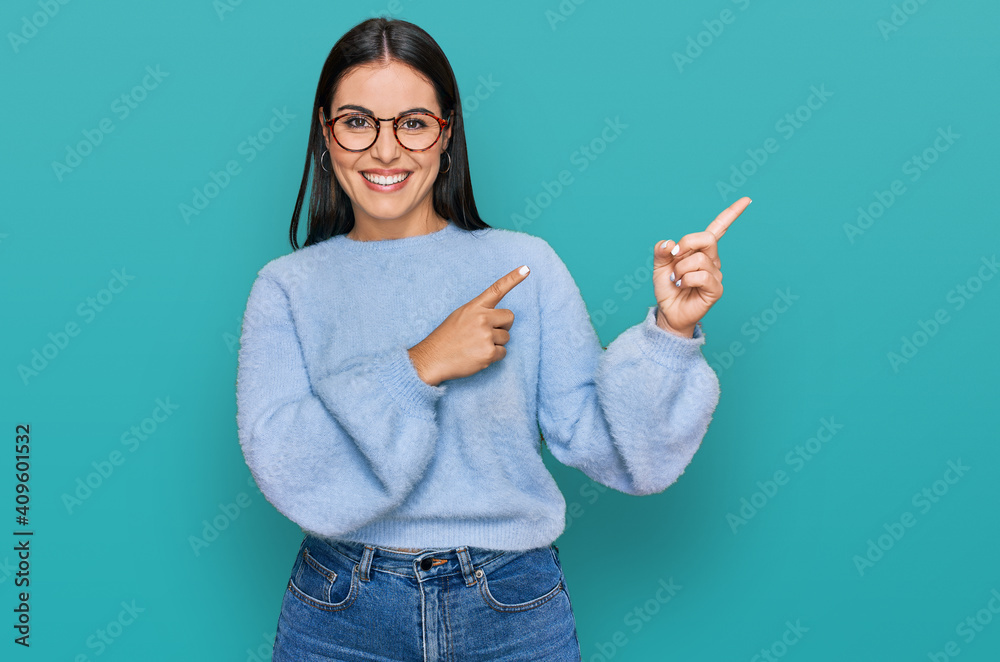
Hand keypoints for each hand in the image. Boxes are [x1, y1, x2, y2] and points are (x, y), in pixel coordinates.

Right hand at [408, 265, 530, 385]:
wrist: (432, 358)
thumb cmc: (447, 337)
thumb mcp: (460, 316)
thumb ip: (479, 312)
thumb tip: (498, 318)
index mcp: (474, 307)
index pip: (497, 289)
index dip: (513, 278)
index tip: (526, 269)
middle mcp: (482, 318)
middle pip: (509, 317)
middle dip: (503, 326)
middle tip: (486, 334)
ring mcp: (486, 336)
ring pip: (506, 337)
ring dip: (496, 343)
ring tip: (476, 346)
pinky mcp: (488, 353)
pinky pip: (503, 353)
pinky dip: (493, 357)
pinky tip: (478, 356)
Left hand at [653, 197, 750, 336]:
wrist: (668, 311)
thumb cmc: (668, 287)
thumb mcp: (659, 265)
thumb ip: (662, 250)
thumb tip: (670, 243)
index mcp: (701, 250)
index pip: (719, 228)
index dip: (732, 214)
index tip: (746, 200)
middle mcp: (712, 259)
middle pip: (707, 238)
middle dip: (686, 244)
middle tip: (674, 258)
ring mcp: (715, 274)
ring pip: (699, 260)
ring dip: (680, 269)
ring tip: (676, 279)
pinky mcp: (716, 289)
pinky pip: (701, 276)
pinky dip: (686, 279)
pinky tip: (683, 286)